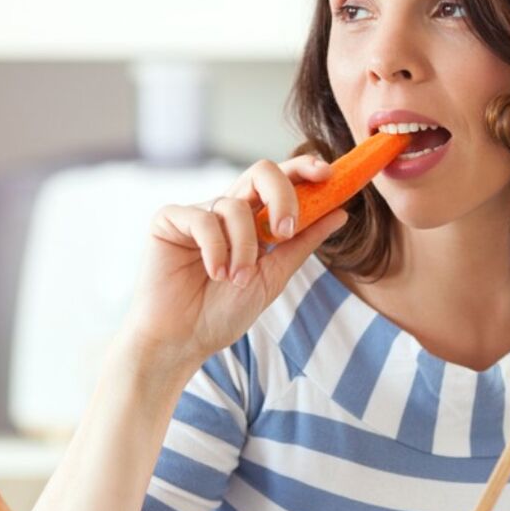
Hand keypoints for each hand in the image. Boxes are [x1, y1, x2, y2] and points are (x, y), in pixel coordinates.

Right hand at [122, 154, 348, 371]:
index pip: (280, 182)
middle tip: (285, 231)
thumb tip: (340, 212)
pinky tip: (214, 273)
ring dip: (244, 247)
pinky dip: (216, 249)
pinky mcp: (169, 220)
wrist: (183, 340)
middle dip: (282, 196)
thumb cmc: (222, 313)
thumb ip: (302, 244)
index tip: (327, 174)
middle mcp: (226, 210)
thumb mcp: (273, 277)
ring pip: (235, 206)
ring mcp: (197, 213)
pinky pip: (203, 219)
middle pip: (261, 172)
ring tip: (237, 279)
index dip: (303, 169)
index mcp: (252, 221)